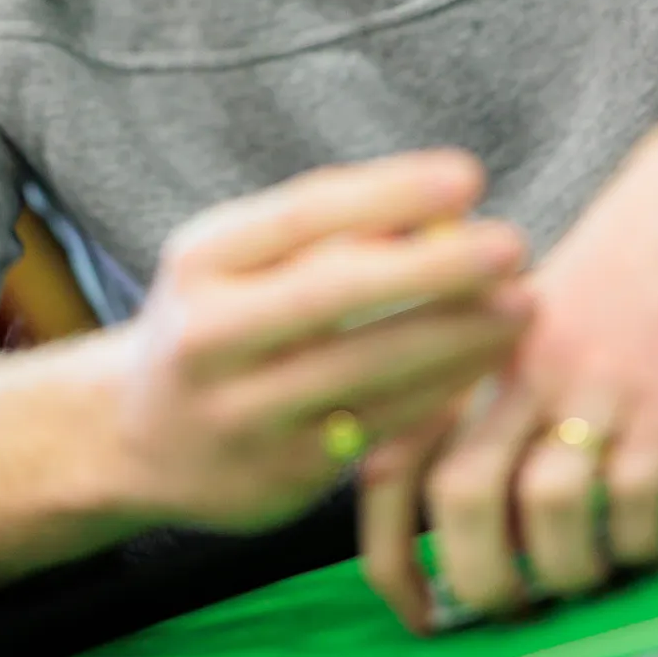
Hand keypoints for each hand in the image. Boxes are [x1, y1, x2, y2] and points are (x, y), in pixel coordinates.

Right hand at [91, 149, 531, 534]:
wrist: (134, 437)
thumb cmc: (220, 319)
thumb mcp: (238, 261)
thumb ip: (325, 229)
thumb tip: (446, 198)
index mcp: (199, 261)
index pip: (301, 214)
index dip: (390, 192)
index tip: (469, 178)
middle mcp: (207, 337)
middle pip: (333, 293)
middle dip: (434, 268)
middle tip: (512, 247)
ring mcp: (239, 415)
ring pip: (365, 372)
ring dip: (456, 339)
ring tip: (523, 307)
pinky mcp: (275, 479)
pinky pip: (376, 432)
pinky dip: (439, 396)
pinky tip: (485, 367)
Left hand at [361, 107, 657, 630]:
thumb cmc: (612, 278)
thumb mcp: (522, 327)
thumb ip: (485, 407)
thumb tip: (468, 528)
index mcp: (467, 354)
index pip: (394, 466)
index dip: (392, 559)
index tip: (419, 618)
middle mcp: (516, 367)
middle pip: (460, 500)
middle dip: (479, 583)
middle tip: (512, 614)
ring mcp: (591, 380)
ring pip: (545, 509)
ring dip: (565, 573)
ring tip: (586, 580)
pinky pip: (634, 498)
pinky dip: (637, 544)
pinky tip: (647, 543)